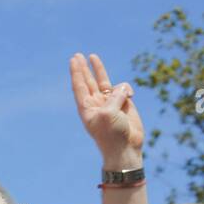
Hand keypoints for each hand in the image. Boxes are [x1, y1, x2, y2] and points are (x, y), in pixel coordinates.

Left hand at [69, 53, 143, 167]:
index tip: (74, 59)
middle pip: (88, 81)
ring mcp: (110, 103)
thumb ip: (114, 97)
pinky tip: (130, 96)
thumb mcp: (108, 113)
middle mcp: (96, 103)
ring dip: (100, 70)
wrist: (125, 147)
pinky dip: (127, 89)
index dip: (76, 72)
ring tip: (93, 57)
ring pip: (105, 81)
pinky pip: (124, 89)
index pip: (80, 86)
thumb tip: (124, 89)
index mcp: (86, 108)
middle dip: (84, 68)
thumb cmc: (112, 134)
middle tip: (78, 55)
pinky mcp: (124, 103)